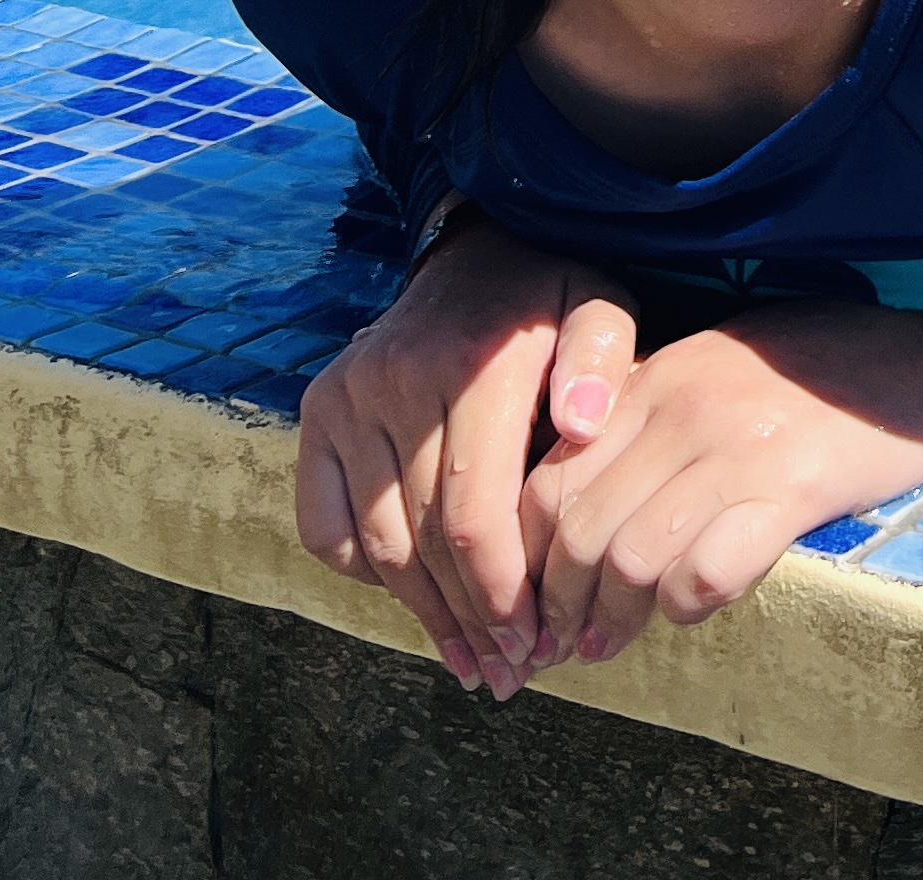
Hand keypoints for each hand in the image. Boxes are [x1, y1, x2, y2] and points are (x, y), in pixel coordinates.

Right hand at [294, 216, 637, 698]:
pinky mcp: (318, 411)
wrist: (475, 252)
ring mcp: (347, 396)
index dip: (500, 592)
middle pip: (424, 538)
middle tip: (508, 672)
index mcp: (475, 361)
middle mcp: (397, 378)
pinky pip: (324, 523)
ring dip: (420, 613)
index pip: (473, 512)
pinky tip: (413, 596)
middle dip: (468, 617)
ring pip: (376, 541)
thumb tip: (586, 427)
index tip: (535, 643)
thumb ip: (604, 360)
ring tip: (466, 659)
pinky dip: (362, 571)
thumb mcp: (600, 304)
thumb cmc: (550, 298)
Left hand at [523, 298, 922, 668]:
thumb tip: (583, 497)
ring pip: (629, 557)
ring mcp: (739, 447)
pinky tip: (691, 612)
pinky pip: (705, 572)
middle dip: (558, 603)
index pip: (552, 475)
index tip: (532, 602)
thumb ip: (654, 413)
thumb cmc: (831, 365)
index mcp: (664, 373)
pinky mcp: (791, 490)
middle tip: (563, 645)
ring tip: (609, 648)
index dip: (526, 554)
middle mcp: (688, 405)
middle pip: (578, 527)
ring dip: (610, 621)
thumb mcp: (726, 361)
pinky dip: (685, 607)